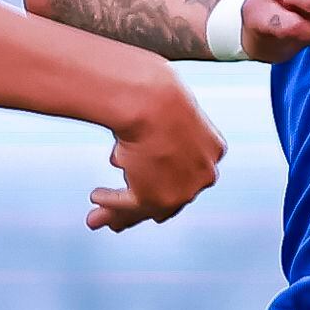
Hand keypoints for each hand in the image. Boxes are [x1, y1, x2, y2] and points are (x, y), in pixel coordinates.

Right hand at [85, 67, 224, 230]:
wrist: (150, 99)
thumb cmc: (154, 92)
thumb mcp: (162, 110)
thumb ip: (157, 130)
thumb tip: (139, 139)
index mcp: (212, 149)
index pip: (188, 172)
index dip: (163, 179)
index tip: (146, 183)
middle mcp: (203, 174)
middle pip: (170, 196)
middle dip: (142, 205)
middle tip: (125, 213)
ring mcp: (184, 190)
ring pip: (148, 206)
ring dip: (120, 211)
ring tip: (98, 217)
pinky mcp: (157, 198)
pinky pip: (129, 204)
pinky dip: (111, 202)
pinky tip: (97, 196)